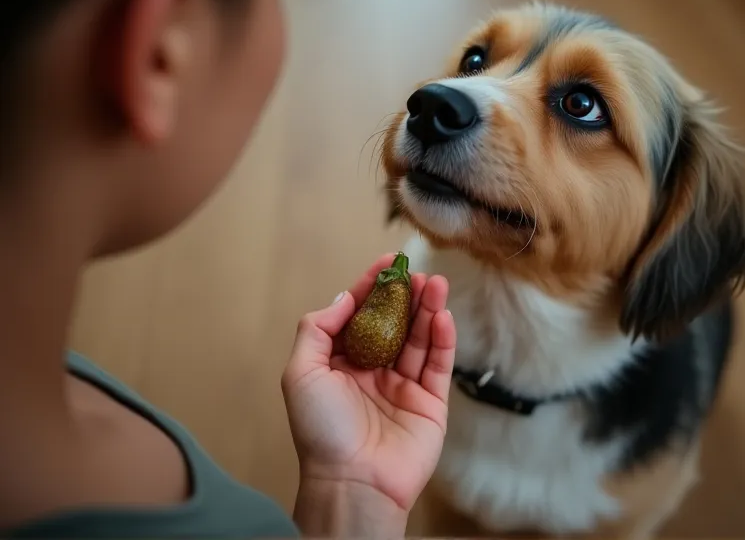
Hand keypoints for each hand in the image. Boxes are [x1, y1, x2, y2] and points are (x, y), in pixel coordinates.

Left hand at [281, 254, 455, 519]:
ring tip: (435, 284)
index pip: (361, 316)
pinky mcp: (430, 402)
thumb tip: (345, 297)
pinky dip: (442, 338)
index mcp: (341, 363)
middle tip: (418, 272)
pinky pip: (438, 364)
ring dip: (428, 310)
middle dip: (406, 295)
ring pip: (419, 339)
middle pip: (395, 323)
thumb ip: (318, 329)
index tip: (388, 264)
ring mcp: (403, 386)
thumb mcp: (301, 372)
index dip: (373, 288)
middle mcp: (373, 371)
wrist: (353, 481)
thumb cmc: (321, 429)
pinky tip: (442, 315)